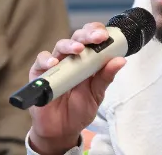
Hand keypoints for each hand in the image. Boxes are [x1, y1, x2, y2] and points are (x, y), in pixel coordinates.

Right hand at [28, 23, 125, 153]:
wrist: (62, 130)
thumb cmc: (80, 107)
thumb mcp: (97, 93)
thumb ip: (106, 76)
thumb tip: (121, 60)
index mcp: (88, 57)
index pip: (92, 36)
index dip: (98, 31)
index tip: (106, 35)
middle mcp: (72, 57)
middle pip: (78, 37)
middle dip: (88, 34)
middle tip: (97, 37)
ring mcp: (56, 63)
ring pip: (61, 45)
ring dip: (70, 45)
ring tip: (78, 49)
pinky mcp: (40, 74)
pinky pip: (41, 61)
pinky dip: (46, 59)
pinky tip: (54, 63)